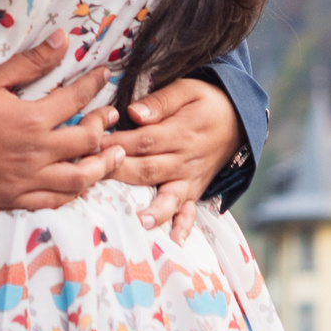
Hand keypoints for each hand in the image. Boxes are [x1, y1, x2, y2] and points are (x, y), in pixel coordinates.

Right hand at [0, 32, 122, 209]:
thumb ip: (31, 62)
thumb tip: (63, 39)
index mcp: (32, 118)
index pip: (77, 99)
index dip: (94, 85)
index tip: (104, 76)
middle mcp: (37, 151)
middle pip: (87, 141)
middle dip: (105, 126)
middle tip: (112, 116)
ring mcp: (27, 178)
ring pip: (79, 178)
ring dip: (102, 165)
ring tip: (114, 155)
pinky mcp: (14, 198)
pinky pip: (55, 201)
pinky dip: (74, 193)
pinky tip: (82, 185)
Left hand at [107, 76, 240, 240]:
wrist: (240, 118)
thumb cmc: (205, 100)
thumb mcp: (186, 89)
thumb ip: (159, 102)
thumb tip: (132, 113)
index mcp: (179, 132)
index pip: (142, 140)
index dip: (116, 145)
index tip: (90, 147)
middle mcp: (185, 159)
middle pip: (148, 169)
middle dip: (119, 174)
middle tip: (92, 177)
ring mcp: (190, 178)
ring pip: (169, 195)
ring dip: (154, 209)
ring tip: (140, 221)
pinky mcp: (195, 190)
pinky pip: (191, 211)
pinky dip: (184, 226)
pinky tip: (175, 241)